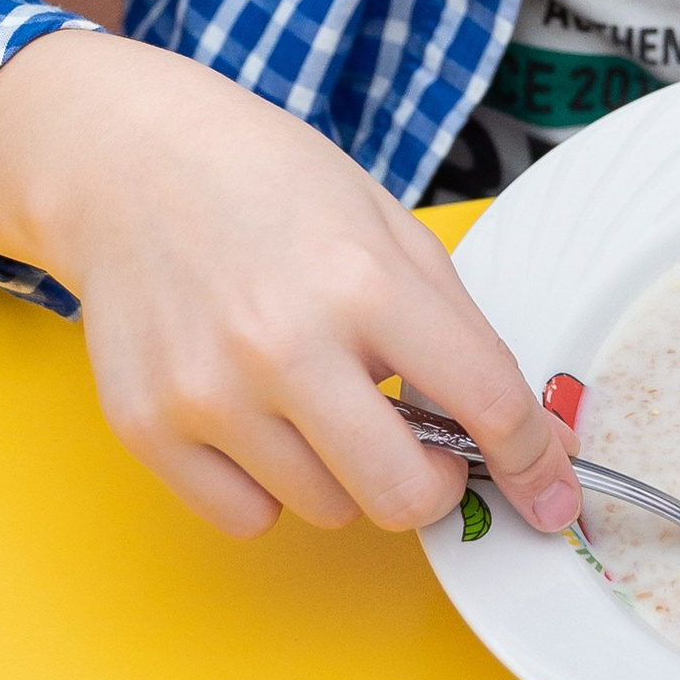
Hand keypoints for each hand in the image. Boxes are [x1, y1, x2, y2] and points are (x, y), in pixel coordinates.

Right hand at [0, 27, 581, 542]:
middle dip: (436, 484)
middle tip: (426, 445)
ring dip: (345, 471)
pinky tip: (258, 415)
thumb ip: (452, 326)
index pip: (485, 403)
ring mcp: (210, 395)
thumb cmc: (268, 184)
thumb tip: (516, 430)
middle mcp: (285, 346)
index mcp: (363, 280)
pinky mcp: (149, 428)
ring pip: (329, 510)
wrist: (129, 162)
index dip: (533, 460)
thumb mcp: (387, 224)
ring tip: (316, 392)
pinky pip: (248, 517)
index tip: (550, 492)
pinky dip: (270, 485)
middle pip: (405, 496)